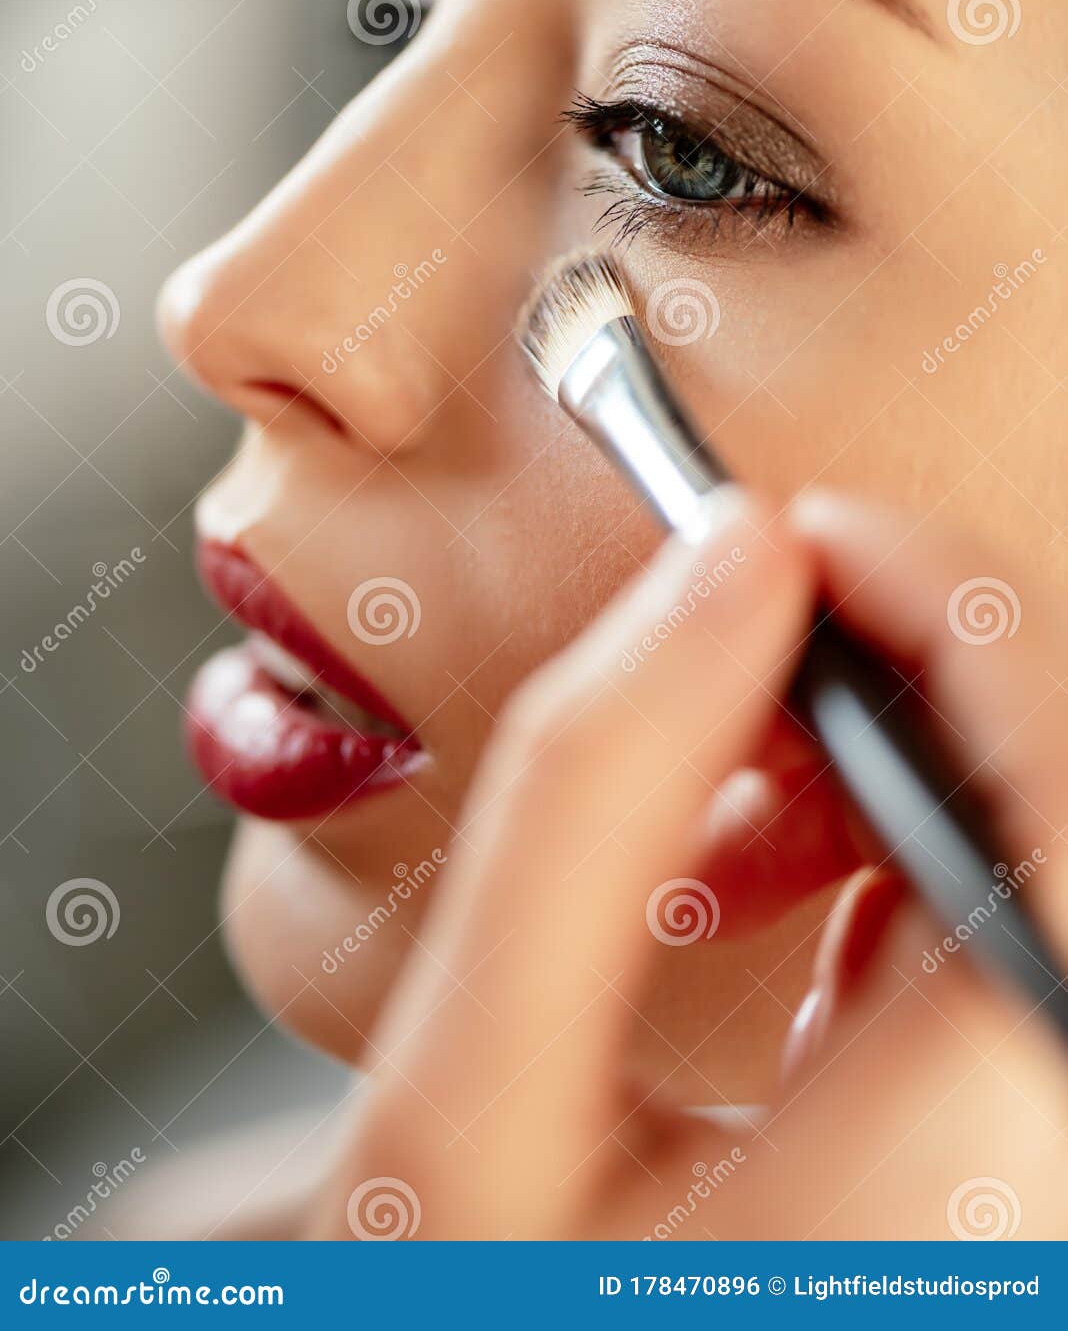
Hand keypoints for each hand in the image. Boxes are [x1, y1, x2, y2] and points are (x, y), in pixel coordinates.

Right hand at [307, 491, 1067, 1239]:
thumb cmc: (469, 1319)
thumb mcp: (471, 1089)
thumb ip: (591, 794)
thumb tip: (724, 560)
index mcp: (971, 1177)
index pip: (1064, 798)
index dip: (953, 609)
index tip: (790, 537)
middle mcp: (1037, 1181)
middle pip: (1059, 818)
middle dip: (905, 687)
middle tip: (737, 657)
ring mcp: (1021, 1177)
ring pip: (1029, 867)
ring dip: (879, 777)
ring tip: (716, 797)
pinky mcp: (980, 1164)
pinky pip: (982, 944)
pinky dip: (878, 867)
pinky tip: (754, 871)